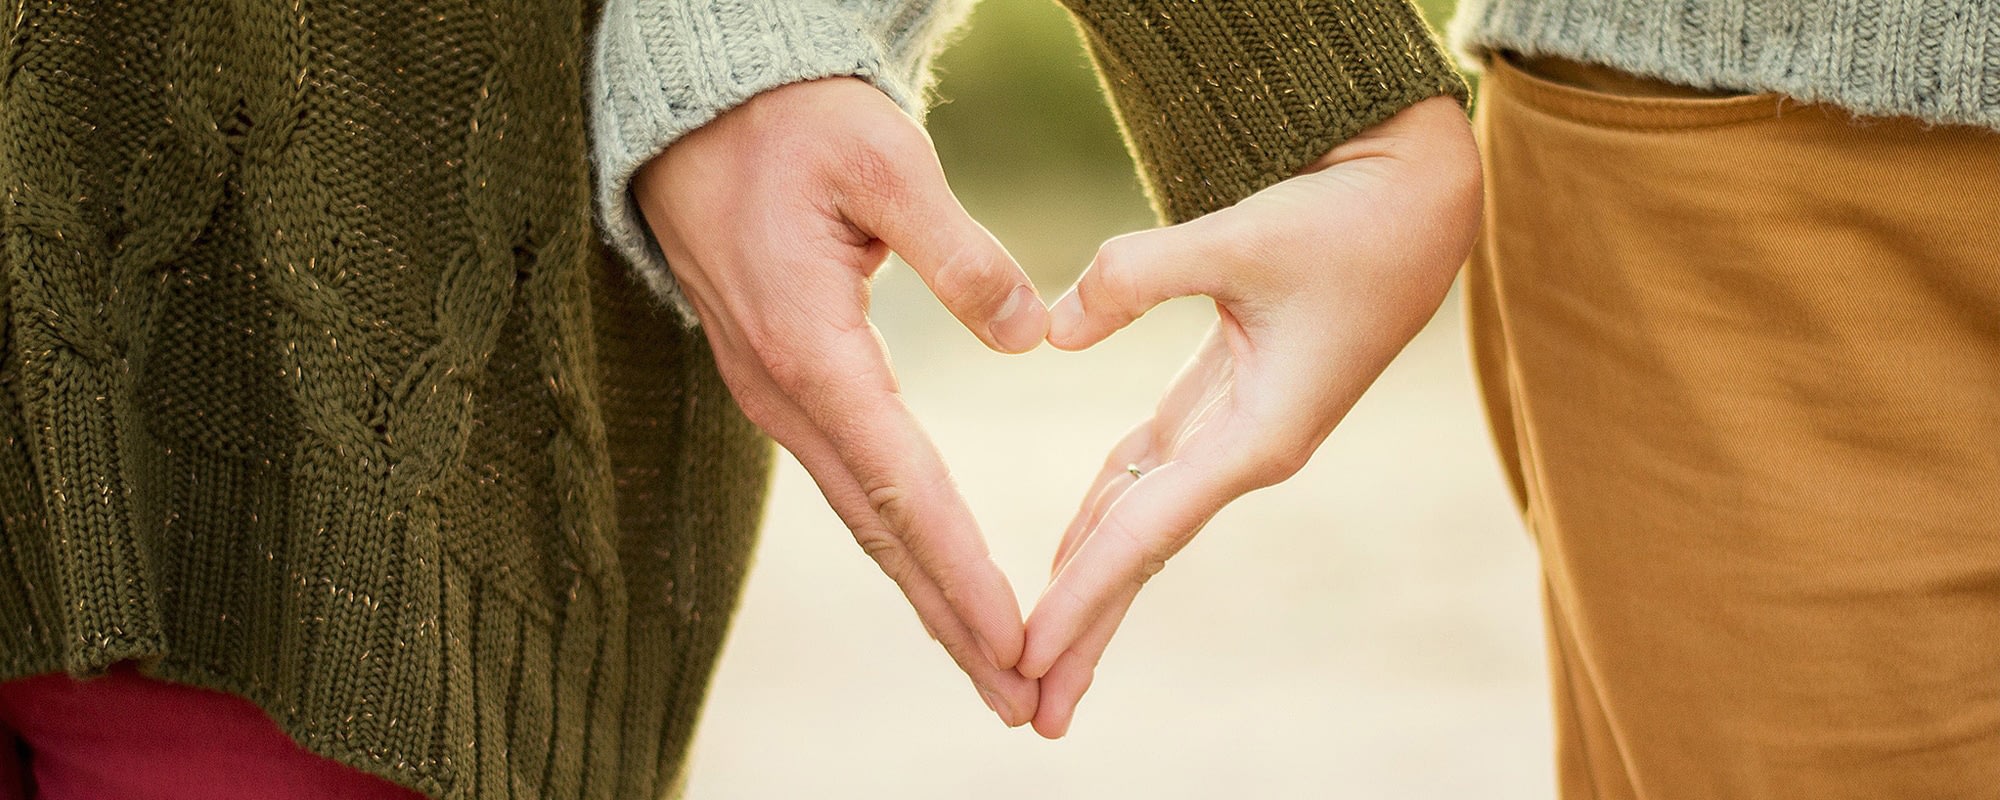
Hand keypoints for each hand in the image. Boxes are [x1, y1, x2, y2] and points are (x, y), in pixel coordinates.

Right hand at [632, 77, 1048, 725]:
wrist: (695, 113)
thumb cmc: (793, 125)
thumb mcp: (883, 161)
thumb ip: (959, 251)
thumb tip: (1028, 336)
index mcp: (812, 350)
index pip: (903, 487)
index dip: (963, 571)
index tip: (1016, 641)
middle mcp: (786, 394)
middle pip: (882, 532)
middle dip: (951, 622)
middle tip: (1019, 701)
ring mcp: (777, 397)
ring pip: (864, 518)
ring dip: (928, 596)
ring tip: (992, 666)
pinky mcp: (783, 385)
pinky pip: (850, 483)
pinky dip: (900, 543)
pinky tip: (935, 578)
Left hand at [1017, 95, 1482, 736]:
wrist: (1420, 198)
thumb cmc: (1347, 218)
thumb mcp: (1241, 236)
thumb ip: (1137, 276)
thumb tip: (1050, 330)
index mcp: (1259, 436)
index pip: (1146, 534)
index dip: (1081, 596)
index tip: (1024, 656)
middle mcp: (1248, 451)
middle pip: (1143, 556)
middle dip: (1086, 631)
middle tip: (1028, 710)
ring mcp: (1240, 431)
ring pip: (1144, 521)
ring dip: (1092, 584)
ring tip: (1038, 653)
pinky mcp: (1230, 398)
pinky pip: (1152, 473)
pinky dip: (1106, 512)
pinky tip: (1070, 550)